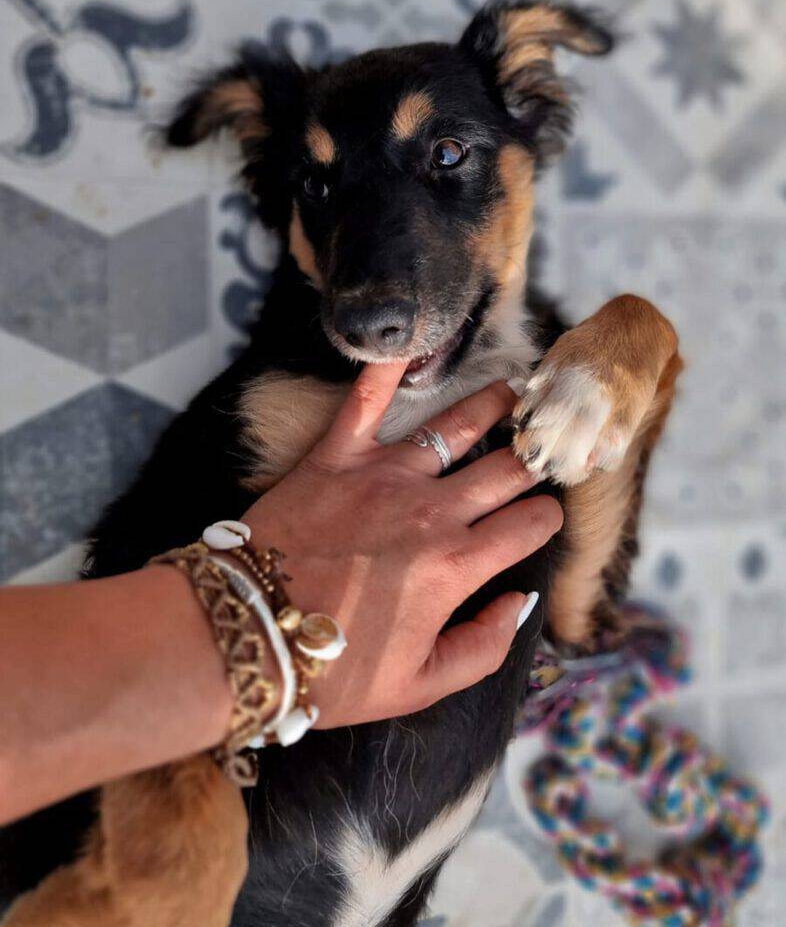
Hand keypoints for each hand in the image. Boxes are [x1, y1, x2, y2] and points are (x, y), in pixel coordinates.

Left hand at [241, 362, 562, 727]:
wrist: (247, 634)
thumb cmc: (333, 670)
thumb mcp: (421, 685)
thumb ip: (484, 646)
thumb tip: (519, 602)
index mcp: (457, 565)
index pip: (530, 524)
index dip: (549, 517)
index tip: (546, 515)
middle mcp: (431, 511)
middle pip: (506, 470)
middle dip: (536, 456)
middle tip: (546, 442)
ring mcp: (384, 477)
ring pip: (455, 427)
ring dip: (492, 405)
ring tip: (512, 391)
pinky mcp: (336, 458)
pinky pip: (365, 402)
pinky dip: (386, 369)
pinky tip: (408, 343)